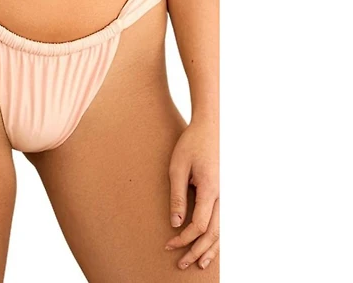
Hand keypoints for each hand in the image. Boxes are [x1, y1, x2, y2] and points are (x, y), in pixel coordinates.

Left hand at [165, 117, 218, 269]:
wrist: (208, 128)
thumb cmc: (190, 145)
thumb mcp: (177, 168)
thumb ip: (177, 197)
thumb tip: (175, 223)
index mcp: (210, 190)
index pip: (199, 226)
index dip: (184, 239)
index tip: (169, 245)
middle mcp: (221, 196)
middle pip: (213, 233)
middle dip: (196, 250)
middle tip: (181, 264)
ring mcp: (224, 195)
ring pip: (221, 230)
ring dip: (209, 248)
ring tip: (197, 263)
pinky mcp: (221, 193)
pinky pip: (221, 220)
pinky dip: (216, 237)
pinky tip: (209, 246)